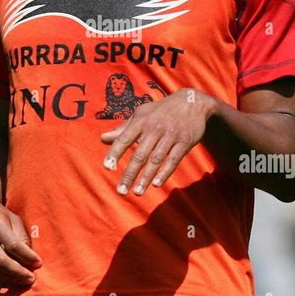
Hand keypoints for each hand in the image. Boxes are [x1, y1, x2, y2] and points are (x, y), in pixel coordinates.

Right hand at [0, 187, 42, 287]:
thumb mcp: (11, 216)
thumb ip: (21, 236)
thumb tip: (31, 259)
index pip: (12, 244)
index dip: (27, 256)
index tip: (38, 263)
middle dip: (18, 273)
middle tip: (31, 278)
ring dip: (7, 280)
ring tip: (21, 282)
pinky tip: (7, 282)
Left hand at [101, 88, 215, 195]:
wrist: (191, 103)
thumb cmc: (160, 111)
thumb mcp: (141, 114)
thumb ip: (123, 129)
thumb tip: (102, 138)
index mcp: (141, 121)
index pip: (125, 138)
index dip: (115, 153)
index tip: (107, 167)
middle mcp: (155, 129)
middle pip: (140, 155)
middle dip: (129, 174)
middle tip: (121, 191)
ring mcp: (171, 136)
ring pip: (156, 160)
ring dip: (146, 178)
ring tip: (137, 193)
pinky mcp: (184, 142)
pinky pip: (173, 160)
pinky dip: (165, 172)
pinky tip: (156, 184)